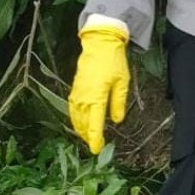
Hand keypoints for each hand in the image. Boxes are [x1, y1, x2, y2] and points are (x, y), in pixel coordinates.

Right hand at [69, 21, 130, 154]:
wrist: (99, 44)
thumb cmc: (113, 62)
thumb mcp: (122, 82)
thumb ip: (118, 102)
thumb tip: (116, 120)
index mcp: (97, 97)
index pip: (94, 124)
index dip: (95, 139)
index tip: (96, 150)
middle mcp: (84, 98)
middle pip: (82, 123)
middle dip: (87, 136)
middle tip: (95, 146)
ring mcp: (77, 93)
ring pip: (76, 118)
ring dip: (80, 129)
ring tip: (87, 138)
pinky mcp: (74, 89)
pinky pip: (73, 109)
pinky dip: (75, 119)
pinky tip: (80, 122)